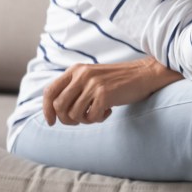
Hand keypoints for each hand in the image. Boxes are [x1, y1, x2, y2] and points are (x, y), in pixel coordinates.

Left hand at [42, 57, 180, 125]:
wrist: (145, 74)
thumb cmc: (118, 80)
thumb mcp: (92, 77)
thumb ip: (75, 87)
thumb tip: (55, 110)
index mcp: (76, 70)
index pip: (50, 91)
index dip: (46, 109)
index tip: (51, 122)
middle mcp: (82, 75)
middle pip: (59, 106)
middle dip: (66, 119)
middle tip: (80, 120)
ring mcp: (93, 84)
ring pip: (74, 114)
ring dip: (84, 120)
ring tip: (96, 114)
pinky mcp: (105, 94)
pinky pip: (91, 117)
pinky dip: (98, 119)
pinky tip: (108, 111)